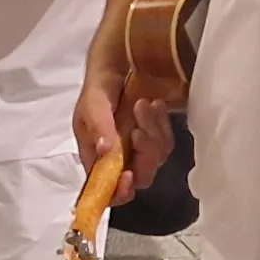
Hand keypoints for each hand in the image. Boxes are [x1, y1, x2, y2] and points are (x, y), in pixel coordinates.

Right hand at [74, 79, 175, 195]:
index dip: (119, 191)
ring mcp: (139, 150)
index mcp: (97, 159)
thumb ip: (99, 127)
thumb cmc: (98, 89)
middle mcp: (119, 160)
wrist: (118, 68)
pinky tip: (155, 105)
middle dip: (143, 155)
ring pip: (156, 157)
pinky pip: (167, 141)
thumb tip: (106, 151)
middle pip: (140, 177)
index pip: (107, 190)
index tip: (128, 176)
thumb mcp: (93, 104)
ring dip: (151, 131)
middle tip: (138, 130)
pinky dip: (162, 123)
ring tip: (142, 104)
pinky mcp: (156, 139)